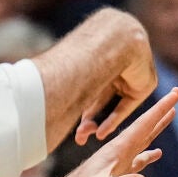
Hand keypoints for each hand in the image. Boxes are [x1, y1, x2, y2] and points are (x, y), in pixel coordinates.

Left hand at [44, 87, 177, 176]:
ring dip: (156, 128)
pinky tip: (156, 153)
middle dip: (161, 111)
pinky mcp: (116, 175)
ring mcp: (118, 163)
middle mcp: (119, 152)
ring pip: (143, 140)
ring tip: (170, 115)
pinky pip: (137, 161)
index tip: (175, 93)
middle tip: (176, 94)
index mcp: (117, 149)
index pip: (143, 124)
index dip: (160, 109)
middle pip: (145, 127)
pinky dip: (148, 155)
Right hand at [75, 13, 157, 143]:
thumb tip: (32, 84)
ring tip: (84, 136)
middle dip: (89, 117)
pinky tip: (100, 132)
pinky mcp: (146, 83)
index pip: (92, 83)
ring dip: (100, 121)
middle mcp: (119, 62)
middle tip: (77, 134)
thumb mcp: (78, 65)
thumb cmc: (90, 46)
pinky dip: (114, 118)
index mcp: (104, 52)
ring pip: (114, 102)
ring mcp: (133, 72)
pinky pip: (128, 104)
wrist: (116, 40)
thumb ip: (64, 78)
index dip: (81, 103)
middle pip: (102, 96)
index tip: (69, 118)